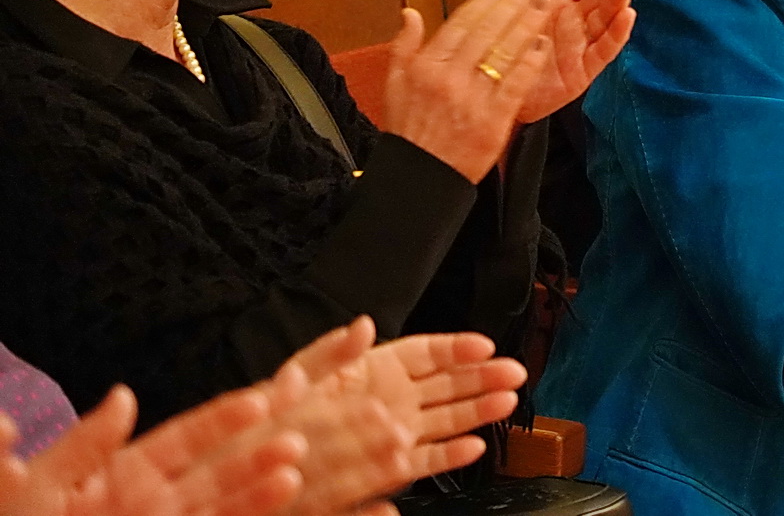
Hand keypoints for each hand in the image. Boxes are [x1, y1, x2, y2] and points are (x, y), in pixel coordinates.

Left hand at [0, 384, 304, 515]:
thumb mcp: (32, 493)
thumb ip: (80, 448)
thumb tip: (124, 396)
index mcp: (120, 477)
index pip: (184, 439)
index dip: (224, 418)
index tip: (266, 395)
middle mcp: (150, 506)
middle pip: (216, 474)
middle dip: (257, 454)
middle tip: (296, 437)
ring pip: (223, 511)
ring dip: (260, 493)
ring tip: (295, 471)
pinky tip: (286, 502)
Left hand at [273, 318, 524, 513]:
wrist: (255, 468)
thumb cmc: (269, 422)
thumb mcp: (298, 375)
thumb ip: (332, 351)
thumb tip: (365, 324)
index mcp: (373, 369)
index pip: (426, 353)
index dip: (457, 349)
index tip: (485, 346)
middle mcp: (390, 399)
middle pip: (447, 384)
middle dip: (483, 378)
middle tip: (515, 373)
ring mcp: (392, 433)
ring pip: (445, 419)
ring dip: (478, 411)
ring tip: (508, 403)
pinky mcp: (386, 470)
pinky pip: (425, 460)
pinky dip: (450, 456)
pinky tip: (475, 446)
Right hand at [383, 0, 556, 181]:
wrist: (419, 178)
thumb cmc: (410, 132)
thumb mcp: (394, 85)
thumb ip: (404, 46)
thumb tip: (410, 13)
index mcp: (426, 65)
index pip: (462, 21)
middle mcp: (448, 77)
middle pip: (487, 30)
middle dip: (514, 2)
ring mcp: (471, 99)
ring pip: (504, 52)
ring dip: (527, 24)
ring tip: (546, 3)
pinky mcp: (492, 121)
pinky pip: (515, 85)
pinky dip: (529, 63)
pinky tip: (543, 45)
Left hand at [499, 0, 636, 123]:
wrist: (491, 87)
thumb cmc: (501, 45)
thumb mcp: (510, 0)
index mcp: (559, 1)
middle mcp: (575, 21)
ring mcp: (582, 44)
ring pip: (607, 17)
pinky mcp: (584, 69)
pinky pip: (605, 49)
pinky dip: (618, 33)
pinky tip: (626, 15)